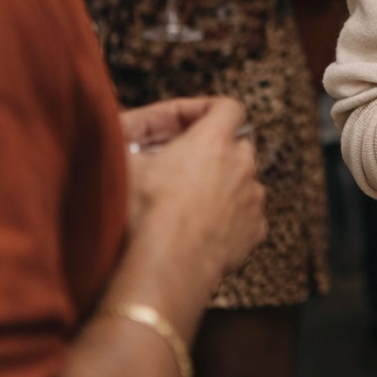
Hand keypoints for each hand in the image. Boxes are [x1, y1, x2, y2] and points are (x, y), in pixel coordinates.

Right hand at [126, 96, 266, 284]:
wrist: (164, 269)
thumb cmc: (144, 217)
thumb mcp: (123, 167)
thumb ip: (128, 142)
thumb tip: (121, 137)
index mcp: (214, 141)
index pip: (227, 106)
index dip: (204, 110)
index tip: (183, 123)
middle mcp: (242, 165)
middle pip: (235, 143)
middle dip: (211, 149)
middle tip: (179, 162)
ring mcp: (253, 199)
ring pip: (242, 180)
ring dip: (221, 183)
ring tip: (186, 199)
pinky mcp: (255, 231)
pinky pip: (246, 215)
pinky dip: (228, 216)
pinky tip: (200, 226)